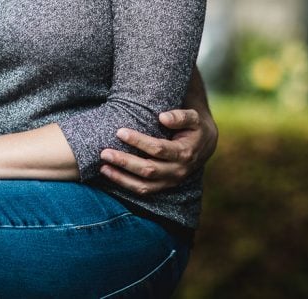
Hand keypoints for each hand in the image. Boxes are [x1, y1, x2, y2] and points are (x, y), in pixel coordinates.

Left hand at [99, 108, 218, 195]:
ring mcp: (170, 181)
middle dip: (125, 161)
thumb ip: (180, 116)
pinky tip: (109, 174)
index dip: (138, 141)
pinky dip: (125, 184)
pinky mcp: (163, 186)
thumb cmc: (194, 127)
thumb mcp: (193, 117)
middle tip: (105, 152)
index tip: (120, 132)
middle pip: (148, 169)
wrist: (204, 145)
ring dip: (122, 177)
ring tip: (103, 166)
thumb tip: (162, 117)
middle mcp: (177, 171)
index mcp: (184, 153)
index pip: (158, 149)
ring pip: (144, 185)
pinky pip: (143, 190)